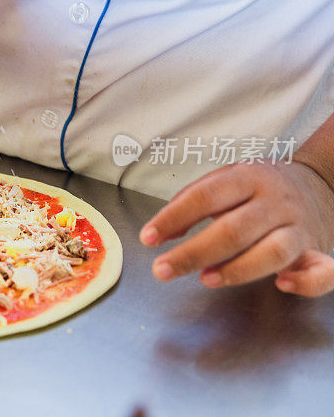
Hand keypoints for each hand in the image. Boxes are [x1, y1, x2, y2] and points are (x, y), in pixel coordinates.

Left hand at [140, 161, 333, 296]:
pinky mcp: (317, 251)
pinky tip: (281, 285)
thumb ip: (190, 201)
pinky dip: (305, 282)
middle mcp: (275, 202)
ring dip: (237, 270)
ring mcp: (299, 227)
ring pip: (273, 252)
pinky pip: (321, 271)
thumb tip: (160, 232)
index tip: (148, 237)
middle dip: (193, 253)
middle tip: (162, 269)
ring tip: (205, 279)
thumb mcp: (224, 179)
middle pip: (234, 230)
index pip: (206, 196)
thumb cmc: (256, 187)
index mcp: (248, 177)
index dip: (173, 218)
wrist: (319, 183)